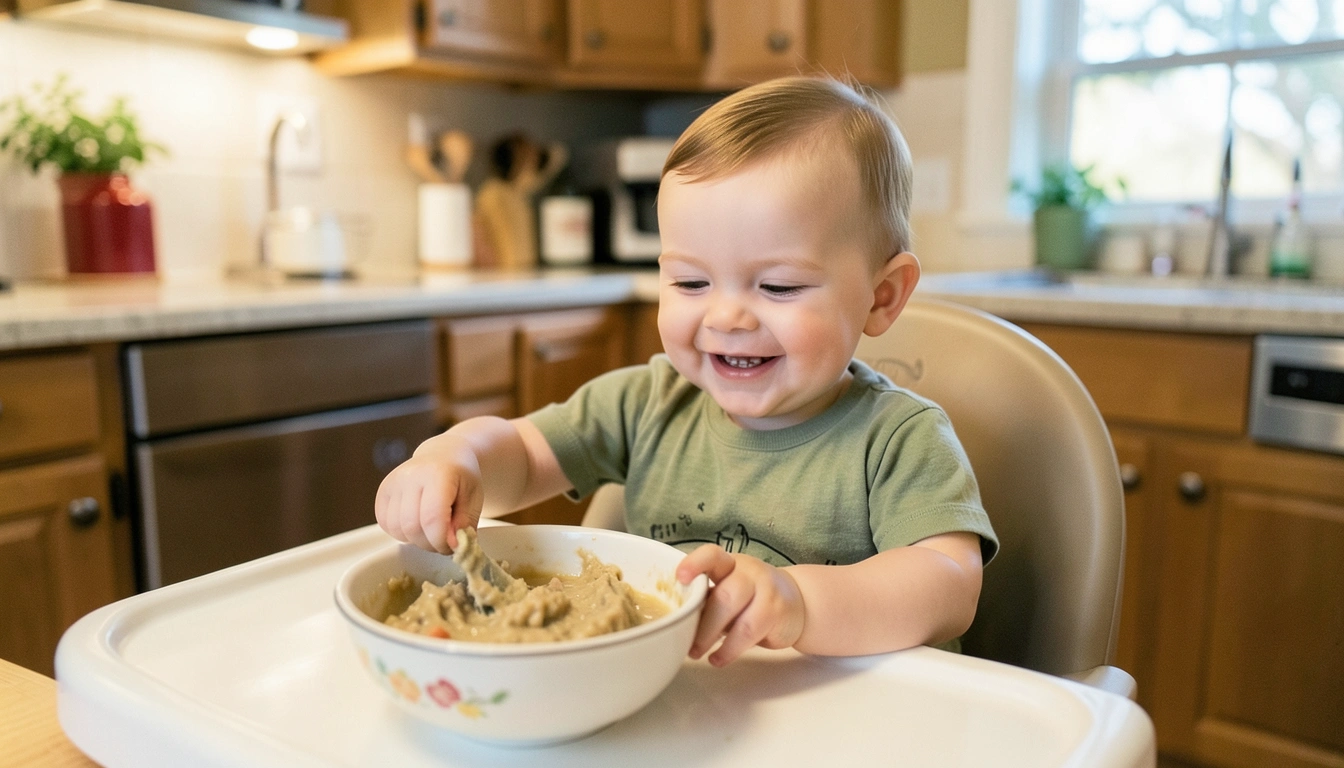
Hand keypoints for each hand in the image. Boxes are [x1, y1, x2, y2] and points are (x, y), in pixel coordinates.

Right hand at [374, 451, 482, 553]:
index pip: (432, 517)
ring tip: (431, 531)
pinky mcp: (382, 491)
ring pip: (397, 528)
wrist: (444, 455)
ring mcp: (393, 482)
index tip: (453, 546)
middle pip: (412, 526)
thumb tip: (453, 546)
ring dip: (415, 540)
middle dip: (430, 543)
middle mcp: (410, 475)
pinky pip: (385, 524)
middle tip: (444, 541)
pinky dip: (401, 533)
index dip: (442, 540)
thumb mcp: (473, 499)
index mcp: (437, 474)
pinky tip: (416, 525)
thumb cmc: (461, 477)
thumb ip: (465, 524)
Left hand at [676, 545, 805, 665]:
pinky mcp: (776, 610)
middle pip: (722, 593)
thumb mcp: (728, 592)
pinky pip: (749, 631)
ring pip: (735, 612)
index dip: (695, 563)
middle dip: (701, 623)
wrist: (798, 603)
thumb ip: (705, 601)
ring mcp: (765, 589)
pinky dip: (730, 649)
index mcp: (728, 564)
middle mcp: (747, 571)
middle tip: (686, 644)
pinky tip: (718, 658)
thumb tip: (673, 621)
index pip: (712, 555)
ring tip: (696, 654)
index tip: (680, 577)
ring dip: (711, 636)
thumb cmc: (752, 599)